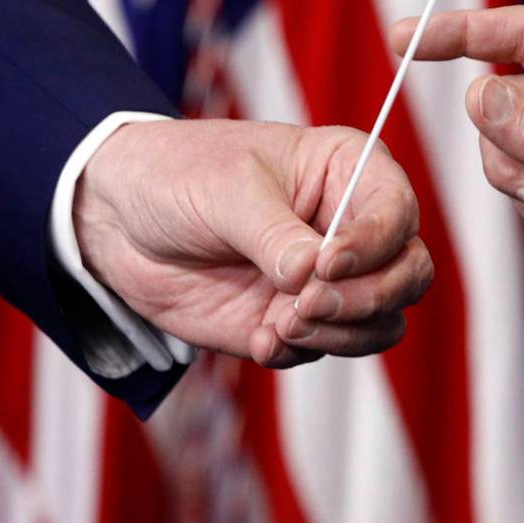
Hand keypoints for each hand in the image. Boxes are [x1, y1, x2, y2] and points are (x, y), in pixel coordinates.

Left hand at [73, 119, 432, 366]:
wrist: (115, 218)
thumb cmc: (177, 175)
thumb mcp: (226, 190)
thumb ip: (275, 234)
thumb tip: (313, 276)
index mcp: (346, 171)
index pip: (398, 213)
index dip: (375, 245)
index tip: (326, 264)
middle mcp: (348, 227)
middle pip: (408, 274)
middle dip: (367, 299)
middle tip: (305, 304)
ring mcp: (326, 278)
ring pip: (380, 321)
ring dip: (339, 333)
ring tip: (279, 323)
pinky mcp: (295, 319)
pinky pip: (327, 349)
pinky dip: (301, 351)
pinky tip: (259, 339)